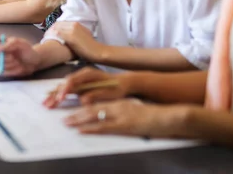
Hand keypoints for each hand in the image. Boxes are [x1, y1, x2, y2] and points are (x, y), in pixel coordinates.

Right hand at [0, 36, 40, 76]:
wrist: (33, 62)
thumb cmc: (26, 50)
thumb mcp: (21, 43)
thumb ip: (10, 44)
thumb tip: (0, 48)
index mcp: (0, 41)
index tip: (0, 49)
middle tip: (11, 57)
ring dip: (6, 63)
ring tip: (17, 61)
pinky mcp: (1, 70)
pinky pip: (0, 71)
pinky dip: (10, 70)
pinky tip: (17, 67)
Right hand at [43, 67, 133, 108]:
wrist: (124, 83)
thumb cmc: (117, 87)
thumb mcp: (109, 92)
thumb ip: (95, 95)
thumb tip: (82, 101)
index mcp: (89, 74)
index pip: (73, 80)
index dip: (65, 89)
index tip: (60, 98)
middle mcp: (82, 75)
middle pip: (65, 83)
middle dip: (55, 94)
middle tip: (47, 103)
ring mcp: (81, 79)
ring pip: (64, 86)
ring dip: (55, 95)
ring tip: (46, 104)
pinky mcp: (81, 85)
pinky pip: (68, 89)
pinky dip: (60, 95)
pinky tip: (53, 100)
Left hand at [45, 21, 106, 61]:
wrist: (97, 51)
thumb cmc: (91, 47)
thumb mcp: (83, 36)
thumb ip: (76, 33)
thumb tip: (68, 36)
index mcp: (77, 24)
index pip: (61, 22)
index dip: (54, 27)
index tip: (50, 32)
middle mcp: (74, 24)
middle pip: (57, 24)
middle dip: (50, 29)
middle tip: (46, 36)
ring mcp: (72, 30)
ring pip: (55, 28)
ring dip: (49, 33)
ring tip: (45, 38)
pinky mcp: (70, 37)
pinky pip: (57, 34)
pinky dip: (51, 36)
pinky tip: (47, 40)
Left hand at [63, 99, 191, 138]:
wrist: (168, 117)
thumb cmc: (153, 116)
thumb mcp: (133, 110)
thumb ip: (120, 112)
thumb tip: (107, 116)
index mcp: (119, 102)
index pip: (96, 102)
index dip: (81, 105)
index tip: (70, 107)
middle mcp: (117, 106)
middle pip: (91, 108)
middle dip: (75, 112)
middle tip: (63, 117)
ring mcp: (120, 115)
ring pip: (94, 116)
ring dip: (78, 119)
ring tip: (66, 122)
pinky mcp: (125, 125)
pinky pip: (104, 127)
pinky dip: (91, 128)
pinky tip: (81, 129)